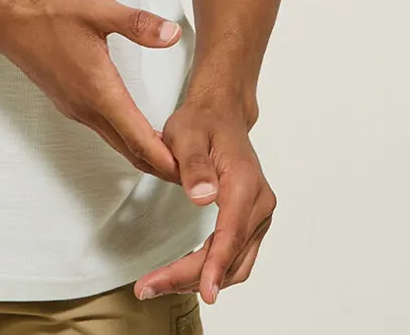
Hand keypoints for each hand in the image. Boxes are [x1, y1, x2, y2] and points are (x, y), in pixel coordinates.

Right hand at [0, 0, 184, 182]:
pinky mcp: (70, 102)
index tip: (191, 173)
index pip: (140, 139)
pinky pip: (104, 131)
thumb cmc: (50, 13)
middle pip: (131, 150)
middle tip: (193, 173)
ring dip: (145, 153)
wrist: (8, 18)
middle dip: (162, 165)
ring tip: (174, 155)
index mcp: (100, 91)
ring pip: (117, 143)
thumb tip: (172, 34)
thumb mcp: (98, 10)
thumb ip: (138, 24)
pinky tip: (138, 129)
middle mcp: (87, 108)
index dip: (167, 160)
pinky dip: (127, 139)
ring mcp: (76, 108)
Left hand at [132, 100, 275, 304]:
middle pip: (231, 256)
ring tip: (158, 284)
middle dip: (192, 278)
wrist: (221, 115)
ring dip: (200, 279)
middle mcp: (260, 203)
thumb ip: (194, 165)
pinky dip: (211, 270)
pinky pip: (235, 256)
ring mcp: (259, 215)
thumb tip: (203, 198)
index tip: (205, 294)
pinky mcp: (251, 222)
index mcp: (245, 182)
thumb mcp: (186, 133)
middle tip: (149, 287)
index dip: (216, 266)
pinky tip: (182, 274)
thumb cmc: (202, 122)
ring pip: (235, 264)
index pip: (232, 234)